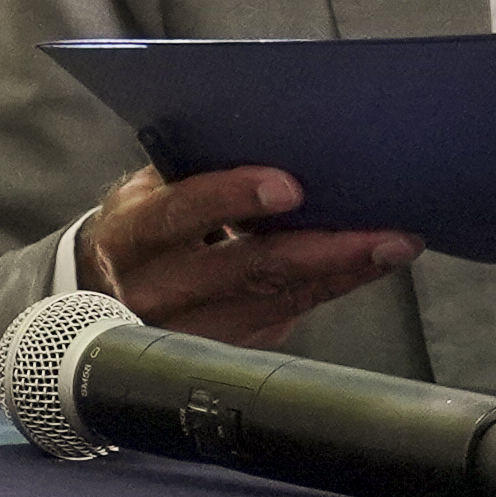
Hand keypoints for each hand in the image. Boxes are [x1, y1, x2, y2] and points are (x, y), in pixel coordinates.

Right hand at [82, 160, 417, 343]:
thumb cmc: (139, 230)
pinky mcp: (220, 355)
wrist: (102, 297)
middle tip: (382, 234)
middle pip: (245, 272)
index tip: (290, 187)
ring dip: (341, 273)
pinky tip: (361, 268)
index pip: (179, 214)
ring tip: (392, 246)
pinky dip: (326, 290)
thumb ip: (192, 175)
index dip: (231, 199)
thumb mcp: (145, 195)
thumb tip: (268, 141)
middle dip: (322, 251)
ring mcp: (187, 335)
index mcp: (130, 237)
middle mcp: (154, 292)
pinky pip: (284, 322)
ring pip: (276, 304)